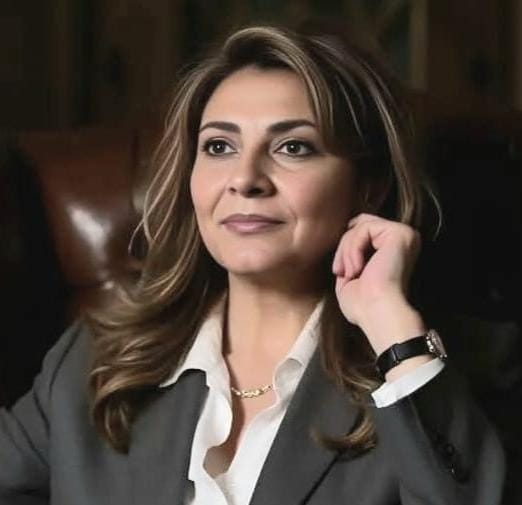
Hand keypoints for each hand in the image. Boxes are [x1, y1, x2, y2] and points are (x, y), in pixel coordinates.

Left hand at [332, 213, 426, 356]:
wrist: (377, 314)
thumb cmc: (364, 304)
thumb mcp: (352, 274)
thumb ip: (352, 253)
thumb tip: (345, 235)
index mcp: (395, 249)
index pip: (363, 231)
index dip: (346, 248)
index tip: (338, 271)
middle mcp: (404, 238)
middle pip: (361, 225)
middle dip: (344, 248)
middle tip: (340, 272)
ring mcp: (404, 234)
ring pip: (360, 226)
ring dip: (347, 251)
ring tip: (350, 273)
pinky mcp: (400, 233)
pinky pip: (364, 228)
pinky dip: (353, 248)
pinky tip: (357, 268)